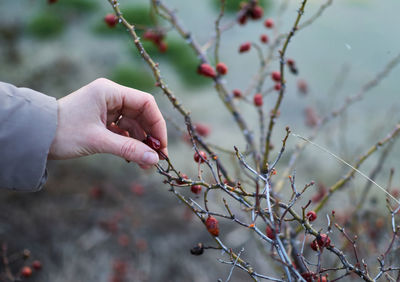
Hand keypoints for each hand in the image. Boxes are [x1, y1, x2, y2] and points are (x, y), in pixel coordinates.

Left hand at [48, 78, 166, 167]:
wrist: (34, 137)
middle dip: (150, 137)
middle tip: (157, 158)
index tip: (162, 146)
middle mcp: (110, 96)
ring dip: (141, 143)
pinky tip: (134, 158)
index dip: (157, 124)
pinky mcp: (102, 120)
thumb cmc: (63, 132)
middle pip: (141, 115)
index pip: (145, 103)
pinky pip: (123, 131)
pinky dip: (129, 144)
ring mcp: (106, 108)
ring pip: (133, 125)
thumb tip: (155, 160)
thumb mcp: (98, 141)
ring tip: (146, 164)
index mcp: (109, 92)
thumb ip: (128, 149)